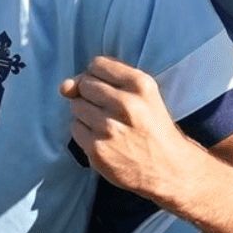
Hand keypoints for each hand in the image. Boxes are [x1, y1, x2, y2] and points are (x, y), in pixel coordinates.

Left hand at [59, 56, 193, 203]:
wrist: (168, 168)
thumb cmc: (153, 127)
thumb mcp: (144, 95)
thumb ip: (105, 81)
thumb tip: (64, 87)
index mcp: (140, 84)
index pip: (97, 64)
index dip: (98, 76)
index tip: (108, 88)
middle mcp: (125, 103)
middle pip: (85, 85)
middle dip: (92, 95)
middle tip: (109, 109)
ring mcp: (109, 128)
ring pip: (76, 106)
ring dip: (86, 114)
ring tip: (108, 125)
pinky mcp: (97, 149)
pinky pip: (75, 129)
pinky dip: (85, 133)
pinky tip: (103, 139)